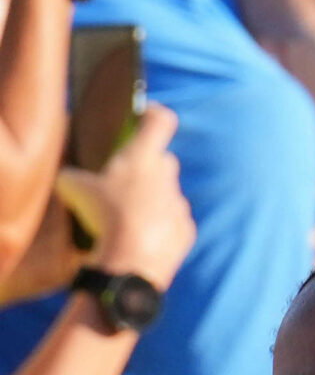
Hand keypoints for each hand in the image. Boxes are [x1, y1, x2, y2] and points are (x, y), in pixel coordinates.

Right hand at [80, 104, 193, 285]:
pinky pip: (173, 221)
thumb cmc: (102, 216)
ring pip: (168, 193)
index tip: (144, 116)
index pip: (161, 121)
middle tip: (124, 178)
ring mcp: (180, 204)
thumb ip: (72, 175)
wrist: (132, 261)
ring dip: (152, 198)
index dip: (154, 114)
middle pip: (163, 159)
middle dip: (146, 165)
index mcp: (142, 156)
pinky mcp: (186, 230)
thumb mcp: (73, 188)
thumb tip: (67, 177)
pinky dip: (160, 225)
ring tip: (127, 216)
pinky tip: (141, 237)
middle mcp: (167, 176)